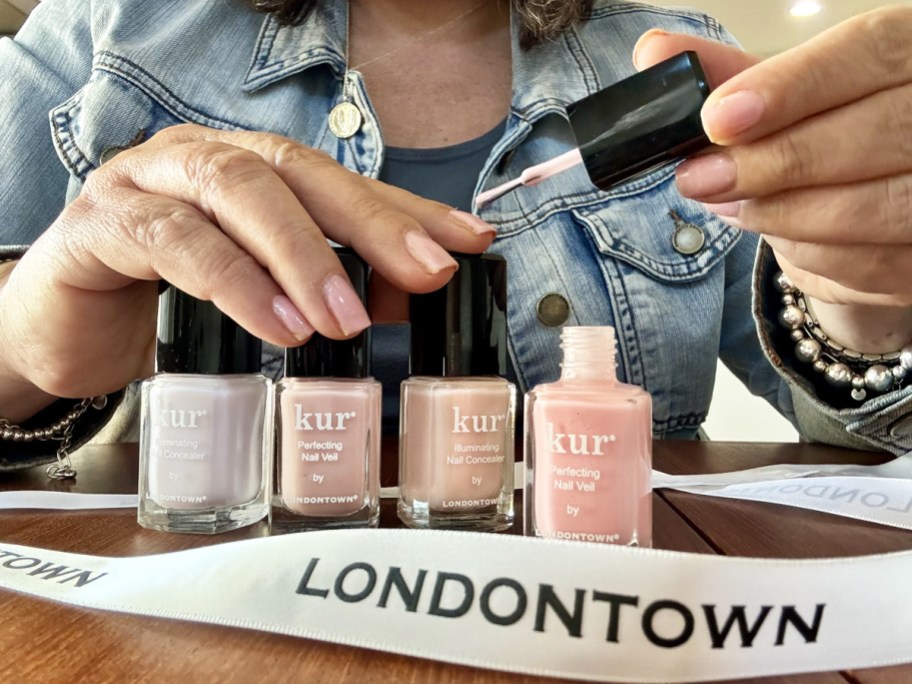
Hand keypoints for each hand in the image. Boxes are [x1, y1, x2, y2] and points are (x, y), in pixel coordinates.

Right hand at [0, 124, 494, 416]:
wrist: (63, 332)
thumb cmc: (165, 306)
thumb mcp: (258, 295)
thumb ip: (320, 288)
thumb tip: (405, 300)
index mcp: (249, 172)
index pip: (340, 182)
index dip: (405, 210)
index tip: (466, 243)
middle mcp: (204, 161)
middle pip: (297, 170)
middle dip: (370, 223)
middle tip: (424, 276)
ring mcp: (150, 181)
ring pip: (240, 192)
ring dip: (305, 256)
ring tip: (348, 319)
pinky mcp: (104, 223)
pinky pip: (176, 240)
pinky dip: (236, 282)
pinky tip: (278, 324)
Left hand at [633, 7, 911, 349]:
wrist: (882, 202)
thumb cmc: (833, 132)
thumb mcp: (788, 96)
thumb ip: (730, 74)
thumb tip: (654, 54)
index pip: (869, 52)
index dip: (793, 87)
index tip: (718, 118)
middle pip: (874, 133)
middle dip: (773, 162)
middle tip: (699, 178)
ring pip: (869, 207)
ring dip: (781, 213)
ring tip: (728, 204)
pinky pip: (869, 263)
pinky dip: (807, 253)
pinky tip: (775, 233)